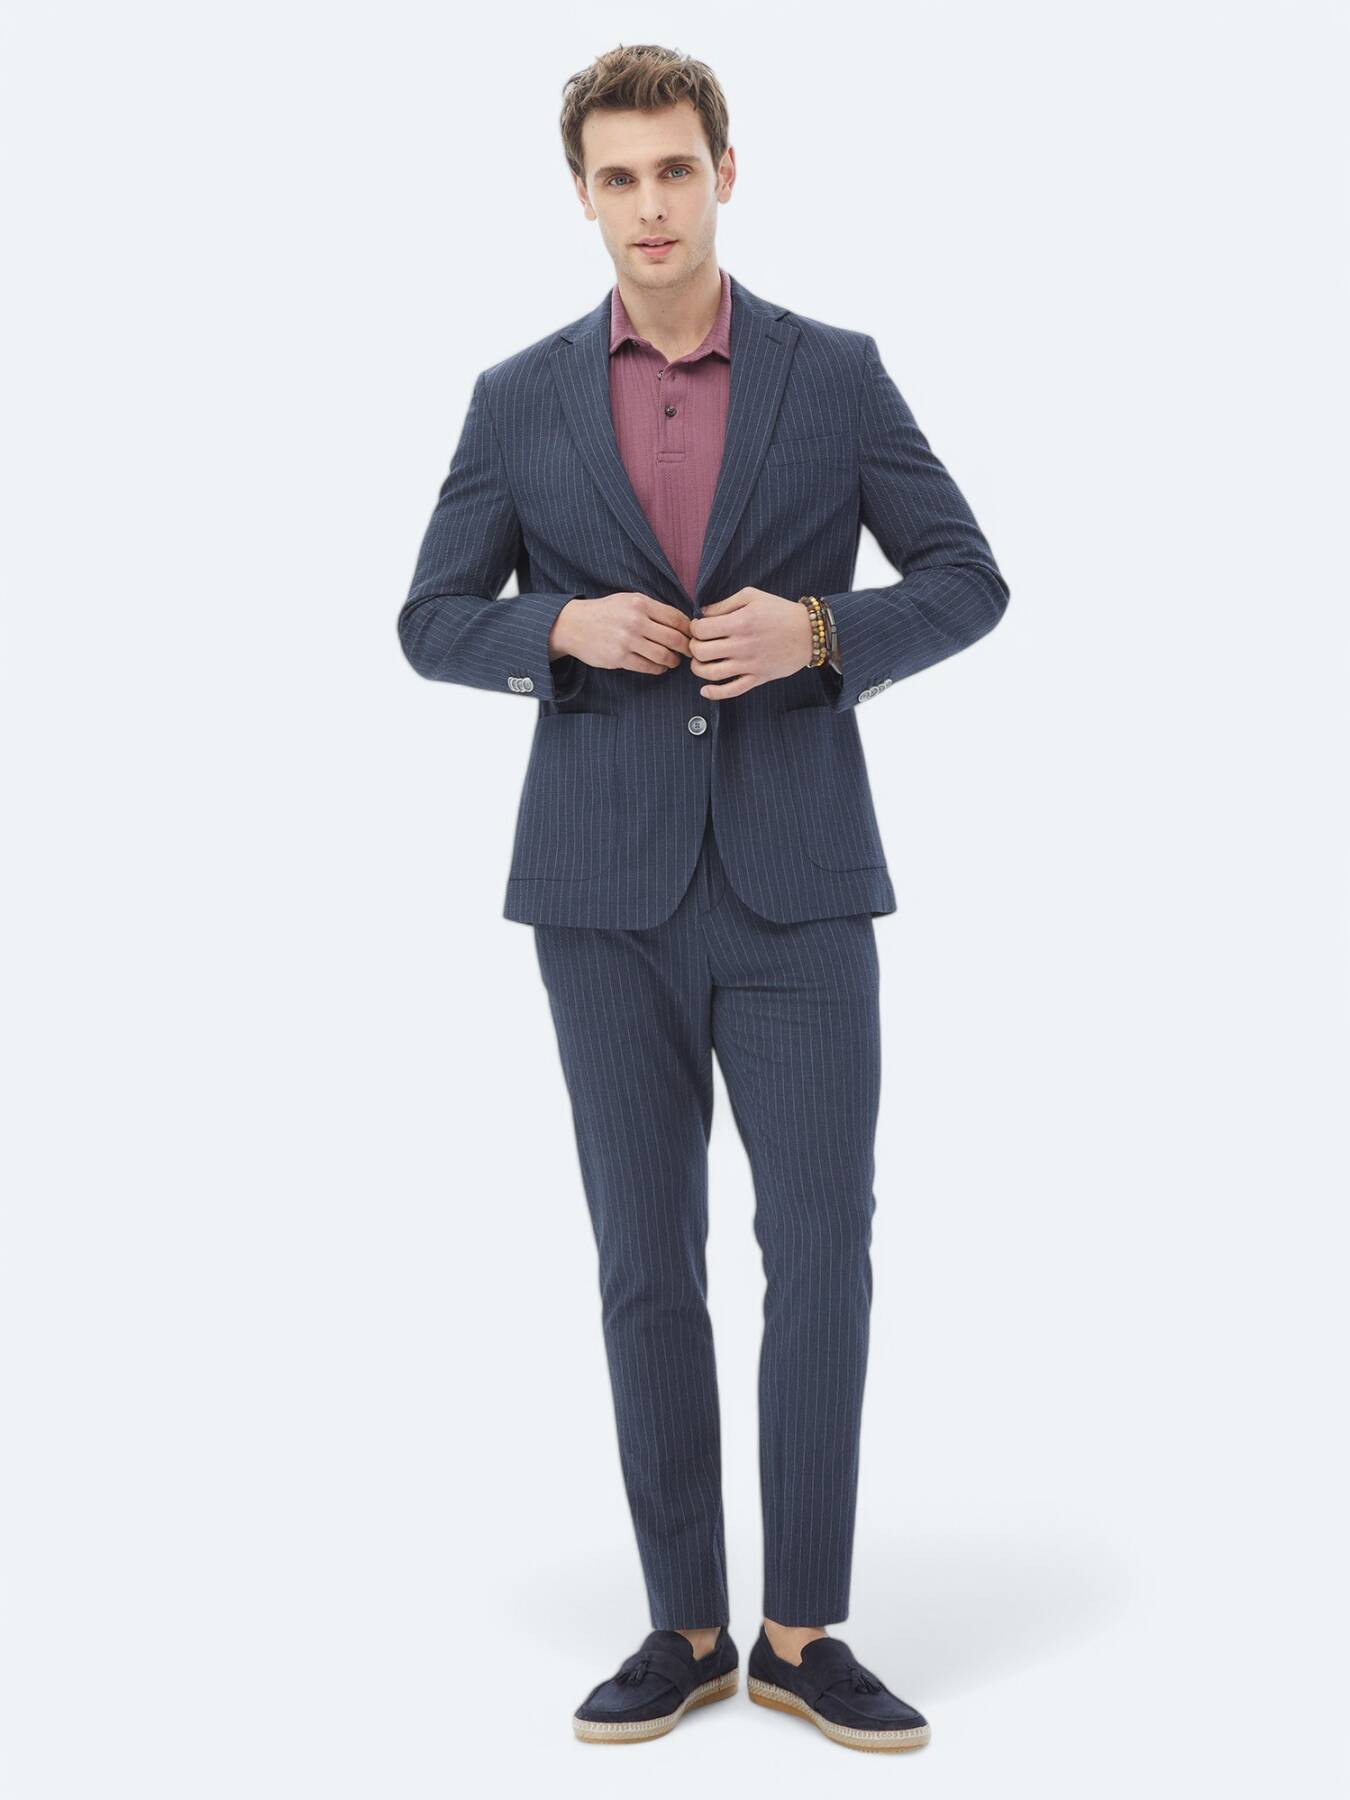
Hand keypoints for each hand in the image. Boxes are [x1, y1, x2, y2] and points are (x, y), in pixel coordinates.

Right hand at [550, 593, 690, 673]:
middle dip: (686, 647)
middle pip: (674, 638)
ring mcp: (627, 641)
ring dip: (673, 660)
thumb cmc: (606, 612)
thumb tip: (682, 622)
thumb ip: (652, 609)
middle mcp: (635, 621)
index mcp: (640, 603)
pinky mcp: (619, 658)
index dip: (689, 629)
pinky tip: (660, 667)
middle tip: (689, 651)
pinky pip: (648, 667)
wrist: (574, 625)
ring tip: (674, 660)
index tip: (693, 635)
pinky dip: (659, 669)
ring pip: (663, 655)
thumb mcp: (628, 600)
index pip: (676, 618)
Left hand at [687, 588, 813, 699]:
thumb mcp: (752, 596)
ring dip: (698, 669)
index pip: (701, 629)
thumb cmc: (780, 611)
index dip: (694, 628)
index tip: (699, 627)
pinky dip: (714, 693)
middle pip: (701, 652)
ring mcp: (749, 664)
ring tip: (701, 662)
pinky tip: (705, 690)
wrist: (809, 632)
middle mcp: (742, 645)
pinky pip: (731, 691)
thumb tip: (702, 614)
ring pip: (711, 673)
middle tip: (699, 643)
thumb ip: (724, 603)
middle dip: (693, 647)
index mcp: (740, 622)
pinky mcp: (757, 678)